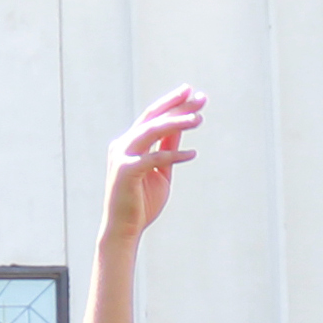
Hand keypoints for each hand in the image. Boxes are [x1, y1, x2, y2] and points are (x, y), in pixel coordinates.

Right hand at [100, 88, 202, 248]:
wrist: (124, 230)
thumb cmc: (142, 202)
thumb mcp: (161, 171)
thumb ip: (168, 148)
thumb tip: (182, 126)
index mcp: (129, 143)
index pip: (152, 116)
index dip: (172, 103)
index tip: (192, 92)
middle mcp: (123, 145)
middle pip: (152, 117)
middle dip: (177, 105)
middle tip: (200, 97)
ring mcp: (122, 156)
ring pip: (152, 131)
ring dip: (177, 123)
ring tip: (199, 119)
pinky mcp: (127, 170)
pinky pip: (155, 157)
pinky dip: (175, 154)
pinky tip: (193, 154)